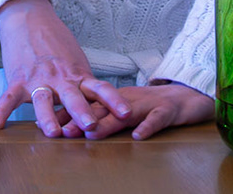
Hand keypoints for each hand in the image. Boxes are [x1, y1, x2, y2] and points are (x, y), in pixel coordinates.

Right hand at [0, 0, 128, 137]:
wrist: (28, 18)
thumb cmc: (55, 44)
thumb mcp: (76, 61)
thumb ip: (86, 85)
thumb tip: (104, 109)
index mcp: (77, 74)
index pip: (99, 88)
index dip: (114, 101)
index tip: (127, 114)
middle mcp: (59, 78)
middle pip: (73, 96)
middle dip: (82, 112)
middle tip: (91, 125)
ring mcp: (37, 79)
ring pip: (43, 99)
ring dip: (48, 116)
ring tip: (52, 132)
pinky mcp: (18, 79)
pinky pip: (8, 98)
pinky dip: (1, 112)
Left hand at [72, 83, 212, 139]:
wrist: (184, 96)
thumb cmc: (149, 105)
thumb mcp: (121, 110)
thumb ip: (100, 115)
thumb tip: (71, 126)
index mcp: (113, 99)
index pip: (86, 106)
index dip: (67, 114)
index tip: (48, 124)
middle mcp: (125, 100)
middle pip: (100, 109)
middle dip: (81, 119)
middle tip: (63, 131)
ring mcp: (145, 104)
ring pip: (124, 113)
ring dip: (108, 123)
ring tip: (92, 133)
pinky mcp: (166, 111)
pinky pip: (156, 119)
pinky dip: (147, 126)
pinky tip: (138, 136)